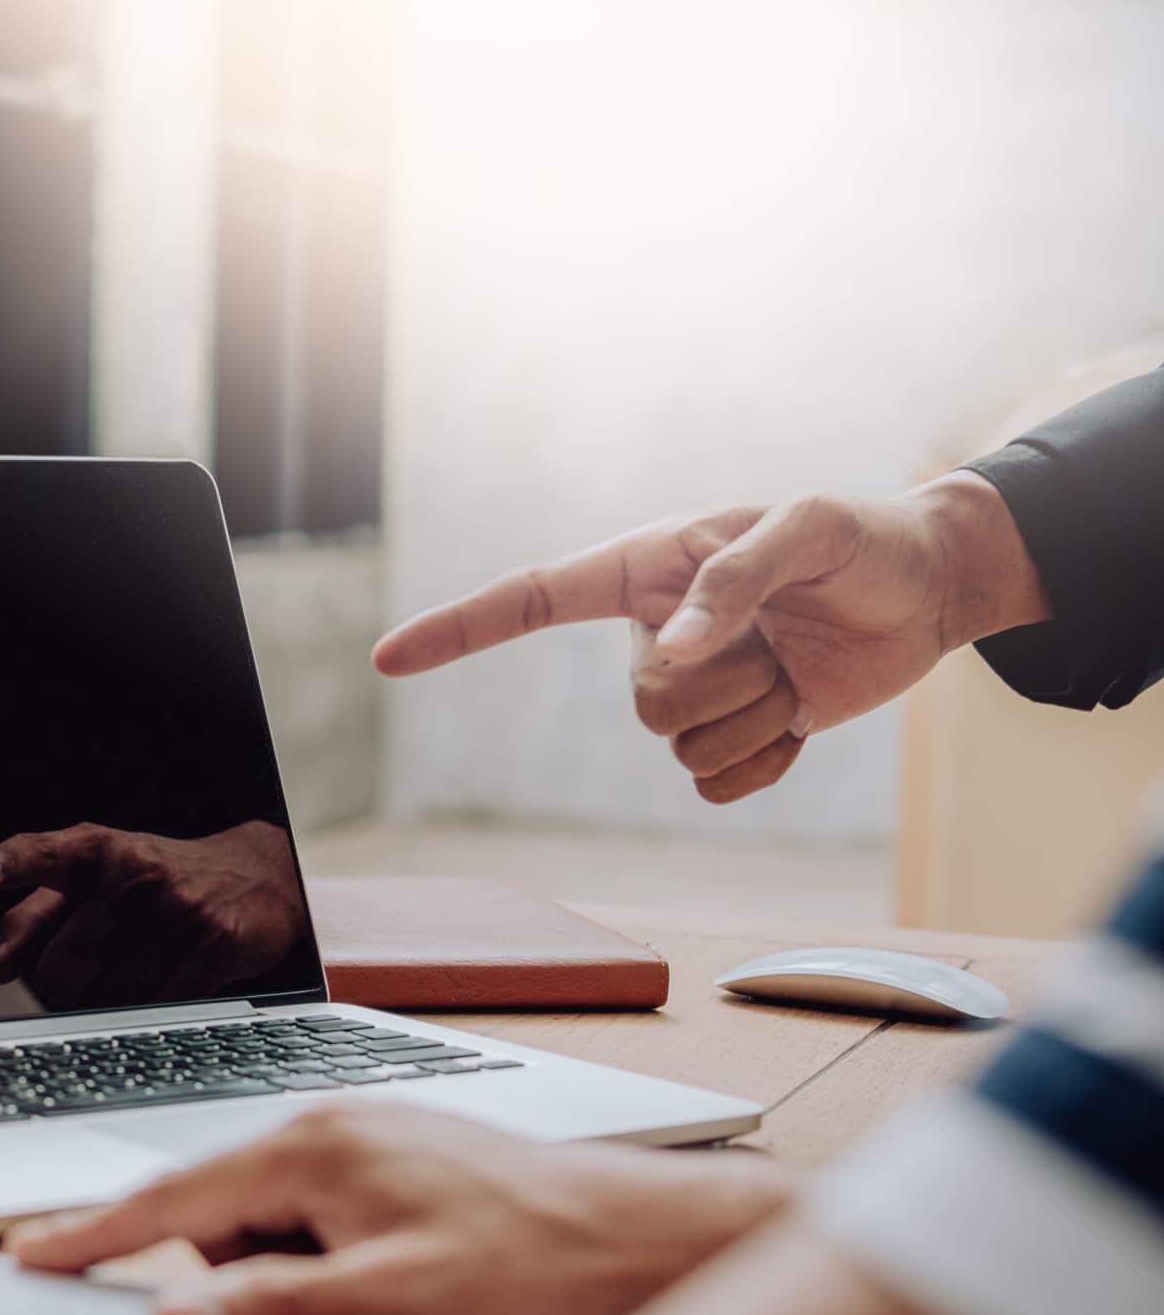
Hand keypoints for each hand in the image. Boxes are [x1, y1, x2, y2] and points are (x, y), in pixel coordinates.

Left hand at [0, 820, 309, 1006]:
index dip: (10, 864)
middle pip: (59, 971)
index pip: (44, 855)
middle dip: (65, 988)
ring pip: (107, 999)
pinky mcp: (215, 943)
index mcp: (95, 849)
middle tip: (92, 970)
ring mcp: (177, 906)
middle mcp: (133, 871)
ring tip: (136, 970)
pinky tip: (166, 983)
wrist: (257, 878)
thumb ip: (36, 918)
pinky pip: (156, 1008)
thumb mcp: (93, 883)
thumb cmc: (154, 884)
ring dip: (111, 1003)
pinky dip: (152, 1009)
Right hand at [6, 1103, 791, 1314]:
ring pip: (282, 1221)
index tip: (26, 1250)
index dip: (94, 1233)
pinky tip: (407, 1289)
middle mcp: (337, 1125)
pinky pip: (331, 1218)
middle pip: (226, 1214)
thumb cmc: (541, 1268)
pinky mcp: (411, 1164)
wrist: (659, 1246)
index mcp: (315, 1147)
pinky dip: (341, 1263)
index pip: (170, 1198)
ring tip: (393, 1303)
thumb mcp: (392, 1306)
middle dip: (244, 1278)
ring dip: (304, 1275)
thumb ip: (271, 1310)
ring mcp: (378, 1139)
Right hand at [370, 473, 1050, 801]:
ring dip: (760, 715)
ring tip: (798, 666)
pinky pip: (721, 785)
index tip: (387, 659)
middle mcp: (652, 633)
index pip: (528, 600)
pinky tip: (802, 713)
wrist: (928, 590)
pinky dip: (773, 759)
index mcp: (643, 569)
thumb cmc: (859, 538)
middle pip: (640, 702)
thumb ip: (731, 581)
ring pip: (681, 748)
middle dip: (723, 683)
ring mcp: (692, 690)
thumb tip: (672, 651)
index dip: (456, 630)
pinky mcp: (734, 737)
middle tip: (780, 641)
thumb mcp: (804, 529)